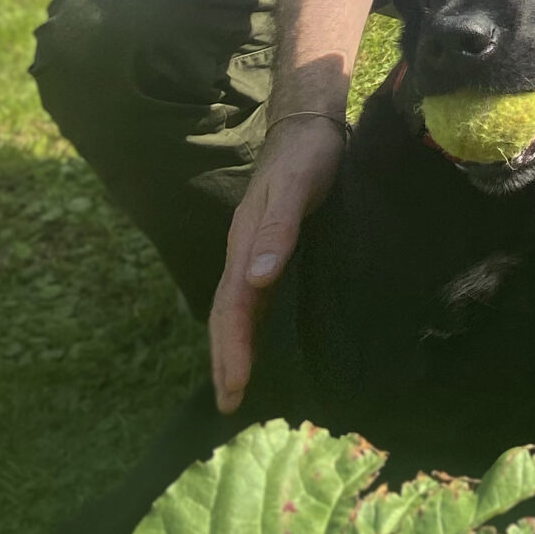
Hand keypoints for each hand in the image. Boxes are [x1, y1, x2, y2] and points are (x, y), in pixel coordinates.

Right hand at [209, 113, 343, 413]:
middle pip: (227, 316)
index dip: (233, 349)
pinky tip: (259, 340)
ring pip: (238, 310)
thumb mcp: (296, 189)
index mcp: (245, 245)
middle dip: (226, 360)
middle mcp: (244, 254)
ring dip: (234, 348)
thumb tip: (256, 279)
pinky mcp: (272, 248)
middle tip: (229, 405)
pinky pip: (254, 297)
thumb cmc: (306, 158)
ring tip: (236, 386)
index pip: (233, 308)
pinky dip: (250, 325)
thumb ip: (278, 231)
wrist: (308, 128)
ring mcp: (255, 252)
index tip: (235, 388)